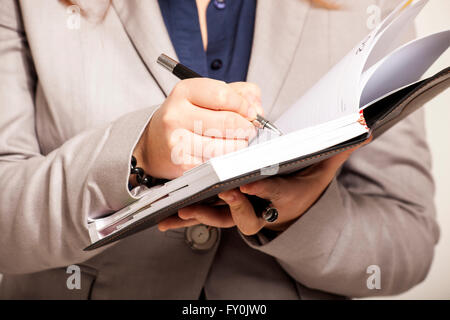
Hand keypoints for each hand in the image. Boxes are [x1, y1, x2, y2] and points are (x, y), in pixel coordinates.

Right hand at [133, 79, 263, 179]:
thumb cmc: (186, 117)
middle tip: (249, 129)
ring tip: (238, 142)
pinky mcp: (183, 165)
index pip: (223, 95)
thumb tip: (256, 108)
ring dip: (239, 146)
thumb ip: (238, 93)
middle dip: (246, 128)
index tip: (251, 112)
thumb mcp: (207, 96)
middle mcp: (177, 116)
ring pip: (226, 147)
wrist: (155, 144)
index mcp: (184, 92)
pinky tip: (225, 155)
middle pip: (228, 122)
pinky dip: (227, 161)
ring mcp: (178, 142)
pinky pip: (218, 164)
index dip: (244, 105)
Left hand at [158, 138, 370, 234]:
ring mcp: (242, 214)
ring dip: (200, 216)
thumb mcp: (321, 169)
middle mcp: (262, 211)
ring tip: (179, 211)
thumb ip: (335, 150)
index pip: (274, 194)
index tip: (249, 183)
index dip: (263, 190)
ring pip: (221, 219)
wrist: (290, 207)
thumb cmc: (302, 186)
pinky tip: (166, 218)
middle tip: (212, 196)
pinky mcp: (225, 213)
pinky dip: (188, 217)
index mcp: (284, 198)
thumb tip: (361, 130)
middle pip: (244, 214)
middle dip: (228, 206)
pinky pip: (206, 217)